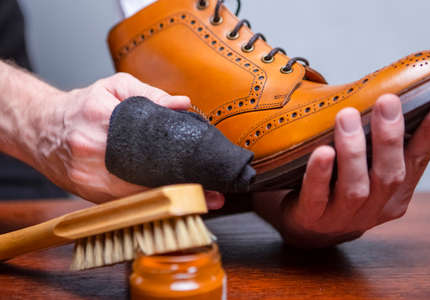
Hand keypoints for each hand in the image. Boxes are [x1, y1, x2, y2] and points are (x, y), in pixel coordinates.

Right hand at [25, 72, 224, 206]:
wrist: (41, 127)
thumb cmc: (82, 106)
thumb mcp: (114, 87)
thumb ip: (151, 94)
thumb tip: (184, 105)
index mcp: (101, 119)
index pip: (151, 147)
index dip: (183, 166)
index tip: (209, 175)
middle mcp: (92, 152)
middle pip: (147, 178)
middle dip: (184, 189)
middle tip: (213, 194)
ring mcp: (88, 178)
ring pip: (137, 199)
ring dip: (171, 202)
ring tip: (198, 202)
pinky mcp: (87, 195)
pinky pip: (125, 206)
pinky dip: (150, 206)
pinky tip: (169, 206)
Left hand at [253, 94, 429, 247]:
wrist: (309, 227)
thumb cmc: (338, 188)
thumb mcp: (367, 169)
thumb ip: (382, 145)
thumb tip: (394, 102)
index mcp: (393, 194)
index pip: (416, 161)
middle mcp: (373, 208)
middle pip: (389, 175)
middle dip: (389, 138)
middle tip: (386, 101)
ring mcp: (342, 217)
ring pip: (355, 187)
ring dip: (353, 151)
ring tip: (347, 117)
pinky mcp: (312, 218)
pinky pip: (317, 196)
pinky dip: (320, 174)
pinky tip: (322, 152)